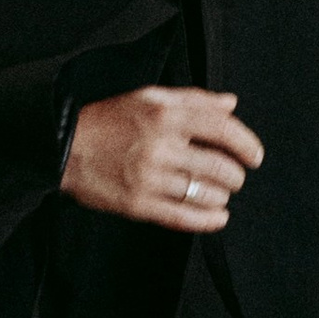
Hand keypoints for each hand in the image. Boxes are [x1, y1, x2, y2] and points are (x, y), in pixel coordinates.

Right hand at [62, 85, 262, 234]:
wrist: (64, 146)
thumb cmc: (109, 119)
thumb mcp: (149, 97)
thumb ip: (194, 99)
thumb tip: (230, 104)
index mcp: (165, 115)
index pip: (222, 129)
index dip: (246, 144)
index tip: (254, 155)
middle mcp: (160, 146)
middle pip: (219, 166)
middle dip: (236, 175)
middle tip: (235, 176)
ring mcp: (149, 178)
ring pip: (205, 193)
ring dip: (222, 196)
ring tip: (220, 193)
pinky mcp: (138, 204)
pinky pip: (183, 217)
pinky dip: (208, 220)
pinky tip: (218, 217)